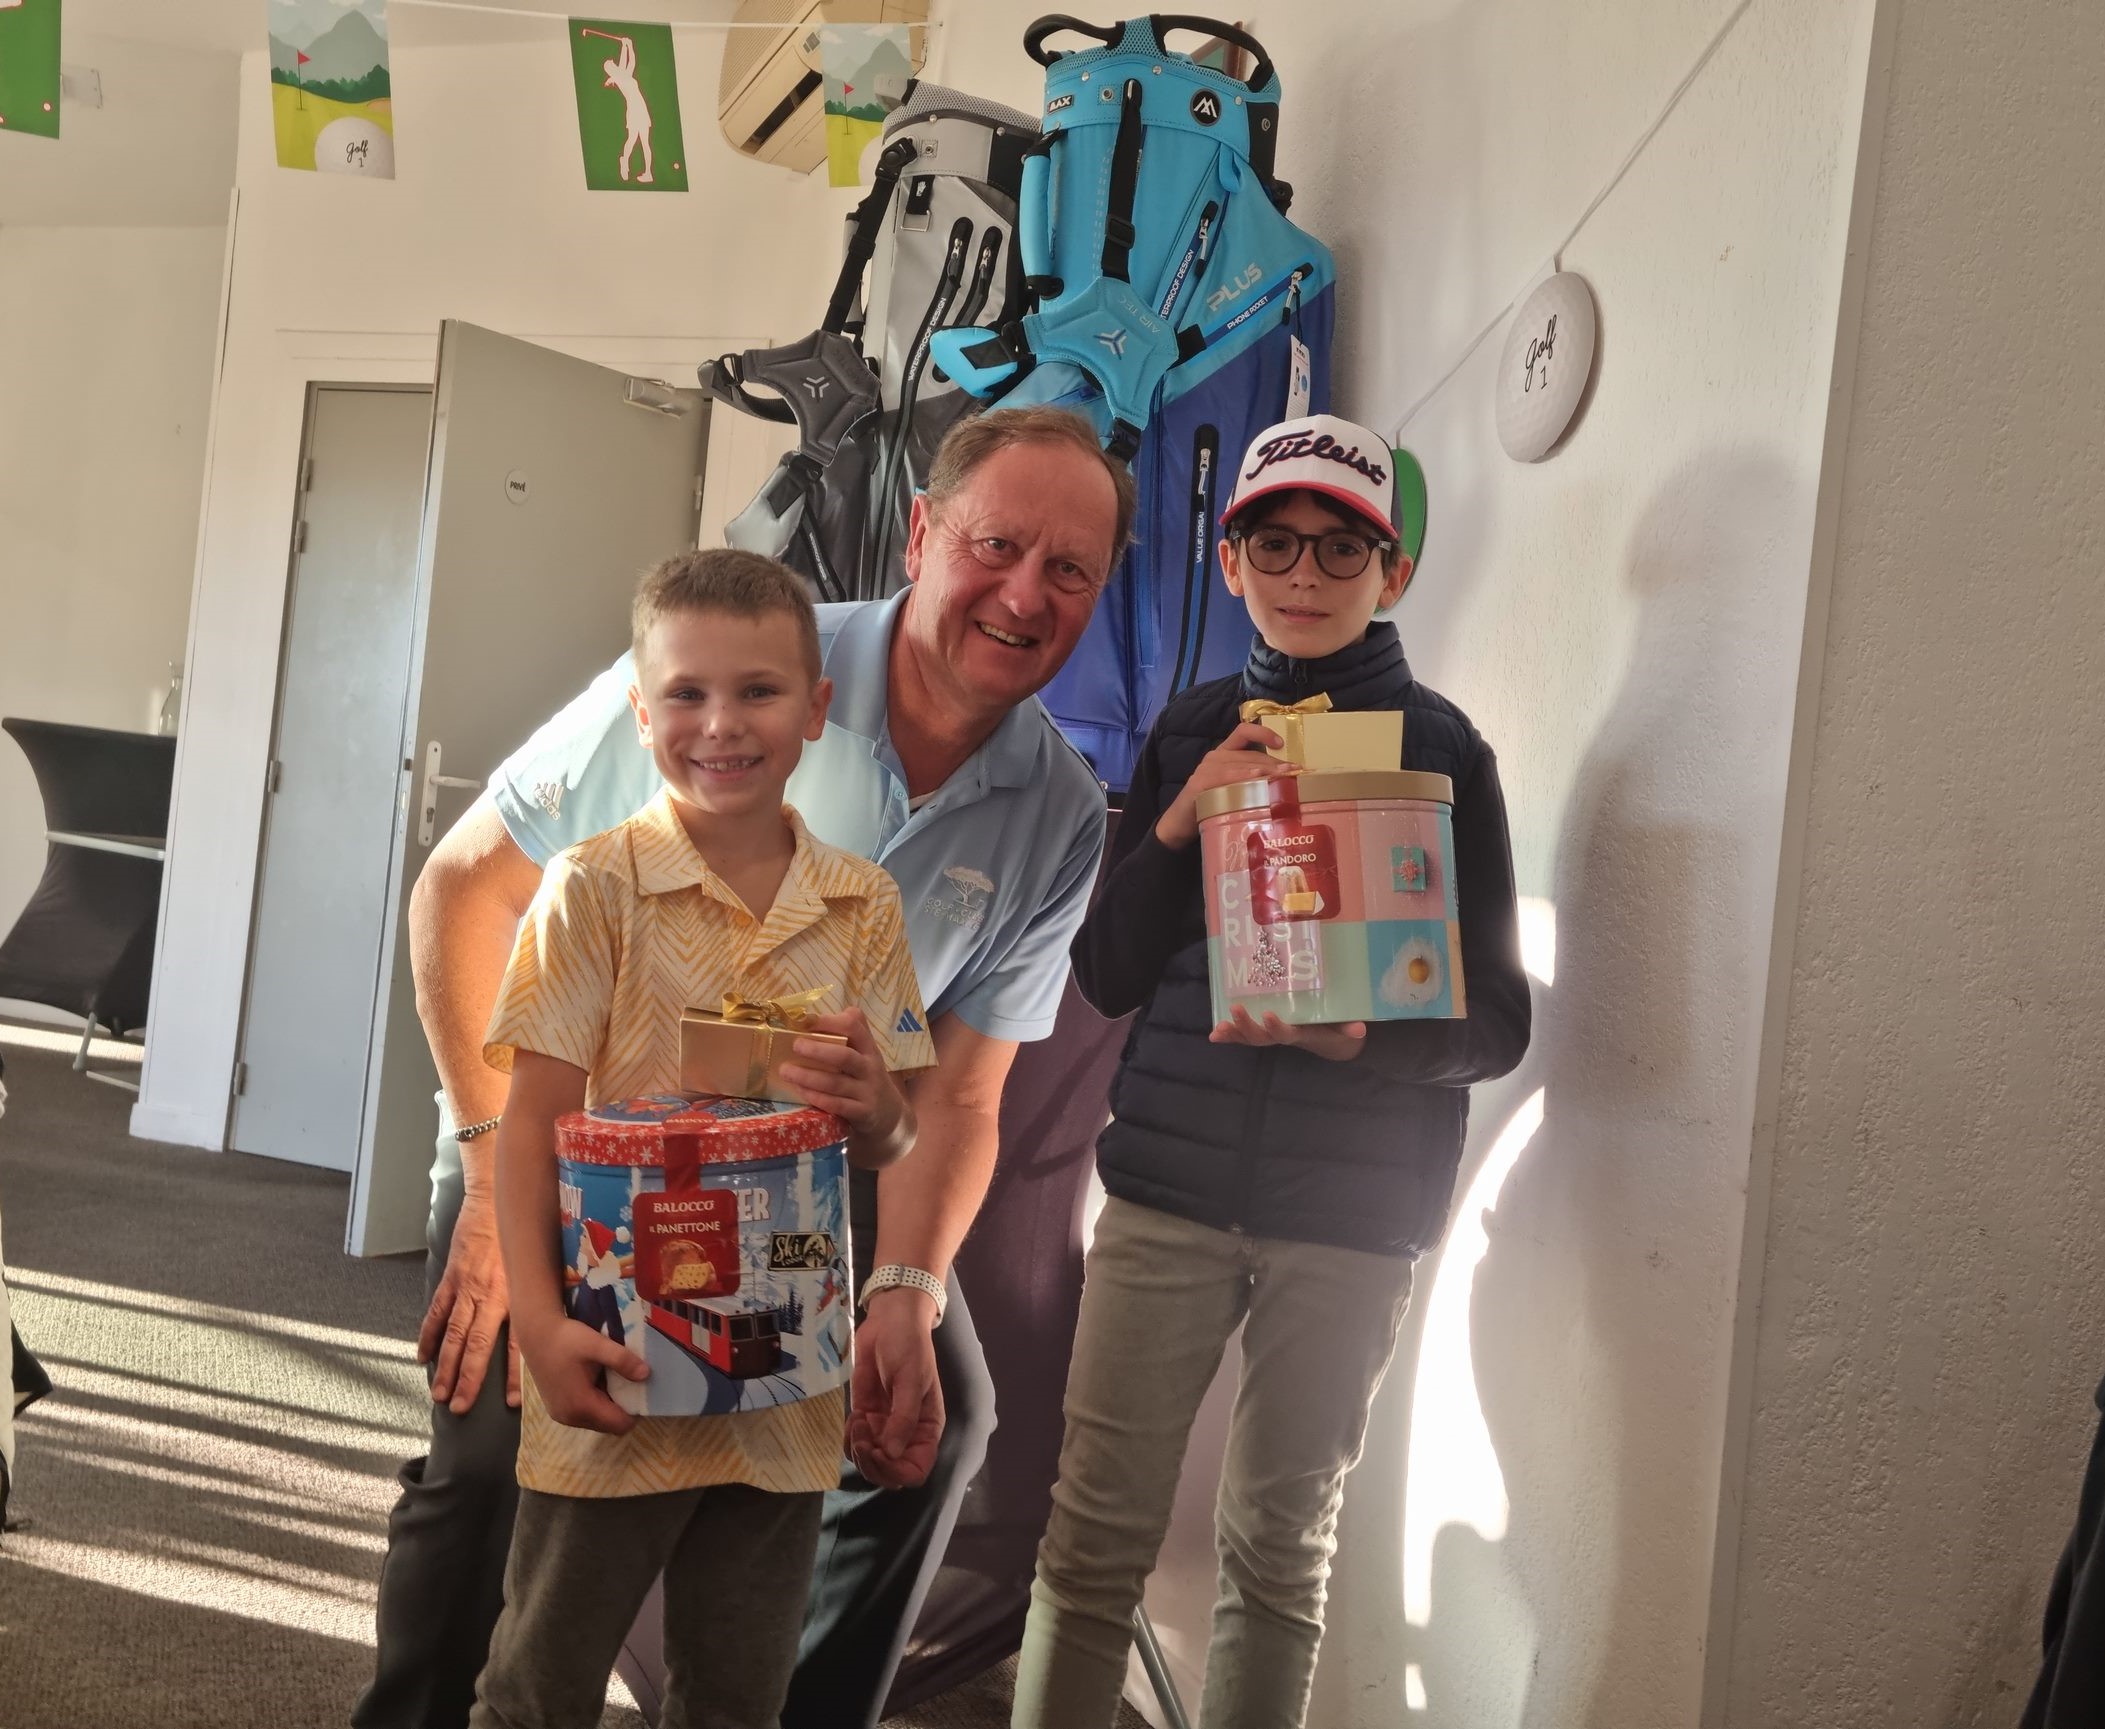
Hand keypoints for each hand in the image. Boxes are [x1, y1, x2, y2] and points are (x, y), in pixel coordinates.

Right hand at [418, 1194, 522, 1413]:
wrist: (494, 1202)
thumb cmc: (524, 1233)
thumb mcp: (540, 1264)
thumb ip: (542, 1295)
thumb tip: (556, 1325)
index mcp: (517, 1295)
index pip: (517, 1343)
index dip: (515, 1374)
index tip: (513, 1403)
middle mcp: (491, 1296)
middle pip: (478, 1346)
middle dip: (469, 1378)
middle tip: (460, 1407)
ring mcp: (467, 1288)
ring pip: (454, 1334)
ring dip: (446, 1365)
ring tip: (439, 1393)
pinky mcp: (450, 1278)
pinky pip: (437, 1311)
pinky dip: (428, 1335)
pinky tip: (422, 1357)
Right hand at [514, 1314, 648, 1434]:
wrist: (536, 1333)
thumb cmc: (567, 1338)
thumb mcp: (598, 1345)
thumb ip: (622, 1361)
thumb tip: (646, 1375)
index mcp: (581, 1405)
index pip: (619, 1424)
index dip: (635, 1410)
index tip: (643, 1390)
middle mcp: (570, 1418)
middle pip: (608, 1425)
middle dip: (622, 1408)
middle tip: (629, 1383)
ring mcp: (561, 1416)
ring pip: (597, 1421)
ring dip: (608, 1406)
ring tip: (613, 1380)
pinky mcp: (556, 1409)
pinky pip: (584, 1415)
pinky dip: (595, 1404)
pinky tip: (596, 1381)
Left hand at [780, 1009, 905, 1140]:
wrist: (889, 1112)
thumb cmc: (865, 1076)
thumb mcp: (864, 1053)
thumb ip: (846, 1034)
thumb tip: (810, 1017)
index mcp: (868, 1048)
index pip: (854, 1027)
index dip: (830, 1022)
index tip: (806, 1021)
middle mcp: (870, 1068)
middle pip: (845, 1056)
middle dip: (818, 1050)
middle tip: (795, 1045)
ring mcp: (867, 1091)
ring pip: (836, 1083)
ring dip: (808, 1077)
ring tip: (785, 1071)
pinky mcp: (862, 1112)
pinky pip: (837, 1105)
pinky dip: (816, 1098)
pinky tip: (799, 1090)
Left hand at [845, 1288, 943, 1488]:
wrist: (890, 1321)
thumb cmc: (909, 1346)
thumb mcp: (912, 1380)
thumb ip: (903, 1418)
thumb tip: (892, 1454)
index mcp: (926, 1428)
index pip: (916, 1470)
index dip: (897, 1471)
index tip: (880, 1452)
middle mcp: (906, 1434)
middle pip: (890, 1472)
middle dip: (873, 1464)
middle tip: (862, 1439)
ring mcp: (883, 1426)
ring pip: (870, 1460)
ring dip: (859, 1450)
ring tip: (858, 1422)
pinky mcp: (864, 1416)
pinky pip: (855, 1443)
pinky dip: (849, 1439)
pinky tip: (852, 1418)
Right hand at [1154, 722, 1299, 848]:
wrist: (1180, 825)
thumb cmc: (1211, 808)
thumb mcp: (1234, 791)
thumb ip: (1252, 783)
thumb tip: (1285, 784)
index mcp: (1225, 754)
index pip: (1243, 732)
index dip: (1263, 732)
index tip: (1282, 743)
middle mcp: (1215, 757)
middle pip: (1251, 754)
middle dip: (1276, 763)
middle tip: (1296, 772)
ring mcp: (1206, 768)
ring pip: (1242, 764)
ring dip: (1266, 770)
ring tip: (1284, 777)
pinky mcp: (1200, 783)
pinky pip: (1226, 777)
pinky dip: (1243, 777)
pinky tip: (1257, 780)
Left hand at [1209, 1005, 1367, 1062]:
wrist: (1330, 1038)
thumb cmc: (1336, 1027)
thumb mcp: (1344, 1027)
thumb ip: (1348, 1027)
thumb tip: (1361, 1029)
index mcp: (1301, 1033)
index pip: (1286, 1034)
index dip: (1277, 1027)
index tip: (1269, 1015)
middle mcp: (1283, 1036)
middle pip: (1261, 1037)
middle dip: (1247, 1026)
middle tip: (1236, 1010)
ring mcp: (1271, 1035)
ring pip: (1250, 1038)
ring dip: (1234, 1033)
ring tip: (1219, 1028)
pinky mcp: (1264, 1030)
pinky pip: (1244, 1036)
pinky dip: (1229, 1036)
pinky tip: (1214, 1035)